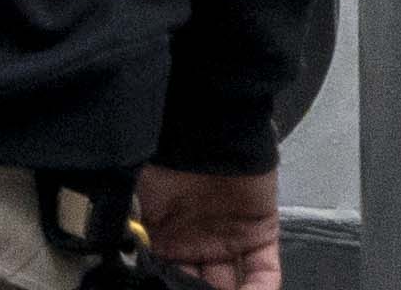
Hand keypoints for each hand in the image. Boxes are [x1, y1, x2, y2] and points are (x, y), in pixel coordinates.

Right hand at [137, 168, 285, 284]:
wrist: (200, 126)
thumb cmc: (162, 157)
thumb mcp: (137, 200)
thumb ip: (136, 236)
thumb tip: (136, 264)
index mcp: (165, 238)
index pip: (171, 277)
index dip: (172, 288)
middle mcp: (197, 242)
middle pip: (202, 285)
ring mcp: (230, 238)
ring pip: (235, 284)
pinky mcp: (259, 232)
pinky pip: (264, 270)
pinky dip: (262, 289)